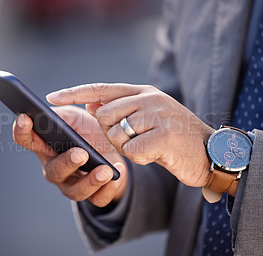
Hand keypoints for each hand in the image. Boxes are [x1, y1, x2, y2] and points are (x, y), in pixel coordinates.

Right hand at [12, 105, 127, 206]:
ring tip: (105, 170)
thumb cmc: (88, 131)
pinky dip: (109, 189)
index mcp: (47, 146)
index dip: (22, 130)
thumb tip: (53, 101)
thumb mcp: (77, 117)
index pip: (27, 139)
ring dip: (90, 181)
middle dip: (67, 162)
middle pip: (54, 170)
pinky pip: (98, 199)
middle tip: (80, 153)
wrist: (113, 149)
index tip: (25, 117)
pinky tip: (117, 175)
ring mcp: (73, 184)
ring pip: (75, 191)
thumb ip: (64, 113)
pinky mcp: (94, 194)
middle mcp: (56, 168)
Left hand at [46, 83, 214, 186]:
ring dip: (127, 148)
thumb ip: (123, 107)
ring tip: (149, 146)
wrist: (211, 152)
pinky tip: (156, 155)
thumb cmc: (175, 136)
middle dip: (111, 134)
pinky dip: (139, 159)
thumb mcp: (150, 115)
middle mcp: (149, 99)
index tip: (51, 98)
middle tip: (133, 139)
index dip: (74, 93)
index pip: (102, 89)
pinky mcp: (163, 136)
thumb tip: (91, 103)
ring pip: (116, 135)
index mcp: (144, 92)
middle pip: (103, 116)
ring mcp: (157, 115)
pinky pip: (132, 152)